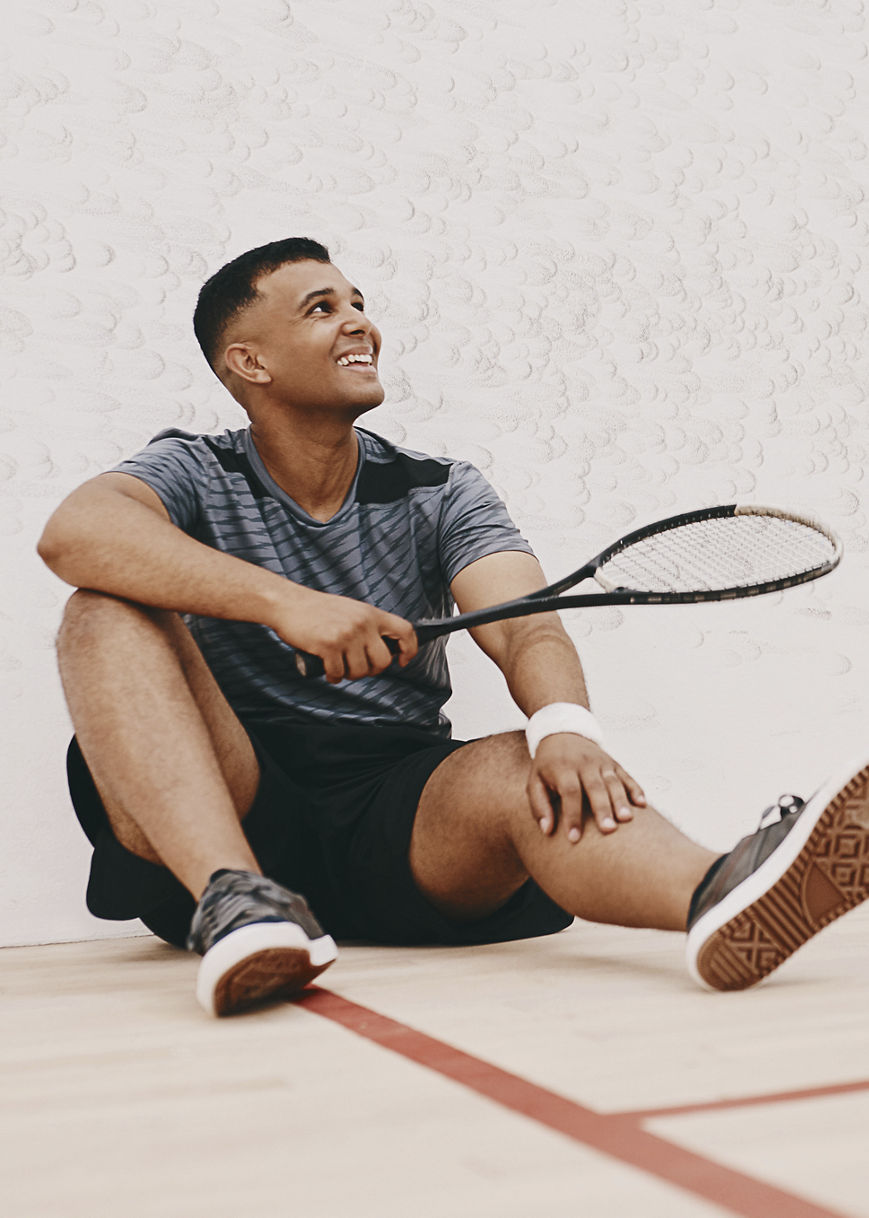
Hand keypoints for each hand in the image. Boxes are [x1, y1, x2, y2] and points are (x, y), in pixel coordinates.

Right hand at [269, 587, 417, 683]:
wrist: (288, 604)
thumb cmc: (318, 610)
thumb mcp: (351, 610)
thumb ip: (367, 624)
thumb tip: (384, 649)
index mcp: (371, 613)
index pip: (405, 631)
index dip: (409, 649)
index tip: (402, 660)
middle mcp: (362, 623)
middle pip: (383, 660)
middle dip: (373, 671)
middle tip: (359, 669)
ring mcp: (346, 635)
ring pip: (360, 671)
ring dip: (350, 675)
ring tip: (340, 668)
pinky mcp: (328, 646)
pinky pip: (338, 673)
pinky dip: (333, 677)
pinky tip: (329, 671)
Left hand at [527, 734, 646, 842]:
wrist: (562, 734)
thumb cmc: (546, 766)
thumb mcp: (534, 782)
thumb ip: (539, 806)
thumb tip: (547, 830)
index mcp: (562, 768)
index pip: (570, 792)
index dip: (572, 815)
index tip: (574, 838)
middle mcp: (584, 764)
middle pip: (595, 787)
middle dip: (602, 809)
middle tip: (608, 830)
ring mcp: (601, 762)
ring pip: (613, 782)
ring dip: (621, 800)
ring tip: (626, 820)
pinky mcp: (613, 763)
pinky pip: (627, 776)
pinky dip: (635, 789)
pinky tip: (642, 804)